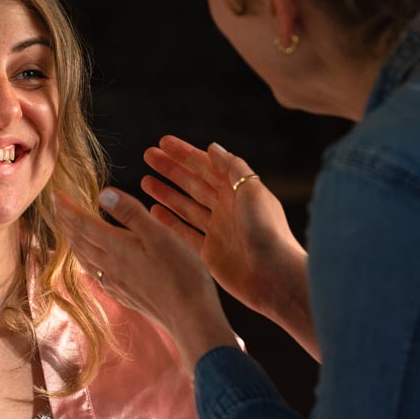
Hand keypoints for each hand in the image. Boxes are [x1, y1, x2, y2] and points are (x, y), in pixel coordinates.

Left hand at [54, 188, 236, 370]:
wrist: (189, 316)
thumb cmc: (180, 272)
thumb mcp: (159, 234)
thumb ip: (131, 213)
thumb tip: (102, 194)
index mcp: (116, 246)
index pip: (83, 223)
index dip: (67, 208)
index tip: (55, 194)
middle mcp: (110, 265)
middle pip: (79, 241)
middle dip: (67, 222)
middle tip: (58, 208)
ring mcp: (115, 282)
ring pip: (85, 259)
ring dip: (74, 243)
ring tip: (69, 232)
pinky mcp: (124, 294)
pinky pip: (96, 274)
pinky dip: (87, 262)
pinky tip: (91, 265)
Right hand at [142, 137, 316, 355]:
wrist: (274, 276)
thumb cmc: (268, 230)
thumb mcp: (252, 190)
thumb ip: (232, 167)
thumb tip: (212, 147)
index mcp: (238, 190)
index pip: (207, 166)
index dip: (185, 153)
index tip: (163, 142)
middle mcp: (227, 207)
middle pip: (193, 183)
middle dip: (171, 169)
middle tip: (148, 155)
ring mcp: (217, 229)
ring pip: (186, 205)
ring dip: (166, 192)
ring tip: (145, 180)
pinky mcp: (210, 251)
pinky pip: (185, 231)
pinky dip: (170, 220)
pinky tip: (154, 210)